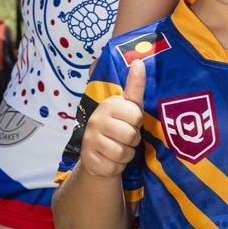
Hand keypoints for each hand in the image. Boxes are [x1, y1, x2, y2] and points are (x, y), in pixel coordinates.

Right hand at [81, 60, 144, 177]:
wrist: (98, 155)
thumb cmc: (119, 126)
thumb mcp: (129, 106)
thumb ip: (135, 86)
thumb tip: (139, 61)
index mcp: (107, 105)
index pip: (136, 116)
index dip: (137, 123)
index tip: (129, 122)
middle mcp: (96, 120)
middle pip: (131, 136)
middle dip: (133, 141)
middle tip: (124, 137)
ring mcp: (90, 141)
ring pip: (123, 153)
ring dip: (126, 155)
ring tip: (119, 148)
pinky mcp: (89, 161)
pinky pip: (114, 167)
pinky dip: (117, 167)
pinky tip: (111, 160)